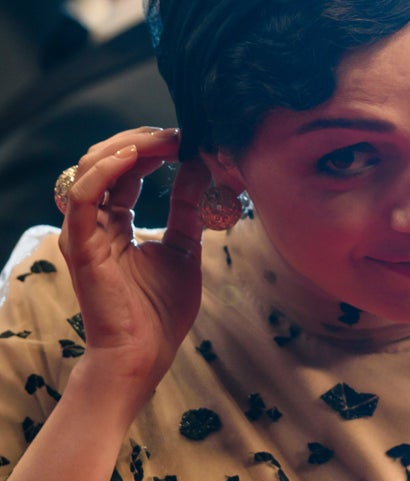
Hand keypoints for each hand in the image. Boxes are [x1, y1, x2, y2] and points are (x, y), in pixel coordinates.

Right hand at [58, 127, 209, 405]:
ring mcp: (84, 232)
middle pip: (107, 161)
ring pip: (90, 169)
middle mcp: (95, 222)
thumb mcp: (184, 246)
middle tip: (179, 133)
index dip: (155, 149)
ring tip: (163, 139)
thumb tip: (199, 166)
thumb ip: (187, 206)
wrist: (146, 353)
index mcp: (116, 222)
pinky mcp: (81, 245)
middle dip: (143, 141)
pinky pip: (83, 196)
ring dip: (127, 146)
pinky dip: (106, 169)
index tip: (188, 138)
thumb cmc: (162, 309)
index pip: (128, 171)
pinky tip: (135, 155)